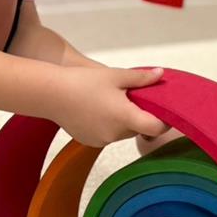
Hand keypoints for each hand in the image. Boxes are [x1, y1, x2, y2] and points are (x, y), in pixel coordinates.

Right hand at [51, 66, 169, 147]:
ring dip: (125, 121)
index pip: (155, 128)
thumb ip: (141, 78)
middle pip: (138, 128)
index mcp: (124, 117)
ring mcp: (102, 140)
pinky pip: (108, 135)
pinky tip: (99, 109)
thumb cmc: (84, 82)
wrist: (50, 94)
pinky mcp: (90, 142)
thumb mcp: (116, 76)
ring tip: (114, 101)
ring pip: (123, 132)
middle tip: (135, 98)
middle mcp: (115, 133)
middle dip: (140, 115)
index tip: (165, 113)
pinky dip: (110, 125)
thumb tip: (161, 74)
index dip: (164, 122)